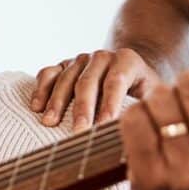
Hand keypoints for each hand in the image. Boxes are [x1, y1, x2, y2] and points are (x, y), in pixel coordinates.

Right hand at [31, 49, 160, 131]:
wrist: (127, 73)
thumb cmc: (141, 91)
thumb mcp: (151, 96)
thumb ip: (148, 108)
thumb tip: (143, 132)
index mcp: (127, 61)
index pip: (116, 82)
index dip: (109, 104)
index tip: (102, 127)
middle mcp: (102, 56)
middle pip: (88, 81)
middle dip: (82, 108)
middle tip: (77, 131)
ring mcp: (81, 59)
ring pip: (66, 78)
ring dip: (56, 102)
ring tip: (50, 123)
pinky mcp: (63, 65)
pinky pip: (48, 73)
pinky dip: (41, 89)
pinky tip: (36, 107)